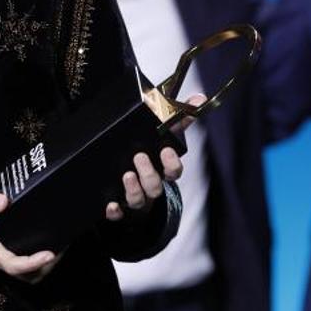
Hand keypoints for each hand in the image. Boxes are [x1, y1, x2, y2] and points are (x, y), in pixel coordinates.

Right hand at [0, 187, 58, 281]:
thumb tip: (5, 202)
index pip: (13, 264)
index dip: (33, 263)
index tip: (49, 253)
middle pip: (21, 274)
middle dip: (42, 268)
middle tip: (60, 251)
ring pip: (18, 271)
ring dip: (37, 266)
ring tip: (54, 249)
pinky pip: (13, 262)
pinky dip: (28, 260)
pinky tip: (37, 243)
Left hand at [104, 93, 203, 221]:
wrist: (127, 173)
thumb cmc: (150, 152)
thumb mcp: (162, 133)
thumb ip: (178, 117)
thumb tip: (199, 97)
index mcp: (162, 169)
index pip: (173, 171)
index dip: (172, 163)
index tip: (166, 151)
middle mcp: (151, 185)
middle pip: (155, 186)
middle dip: (149, 174)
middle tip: (139, 156)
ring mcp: (136, 197)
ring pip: (139, 200)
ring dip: (134, 190)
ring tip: (126, 174)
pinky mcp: (119, 206)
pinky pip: (118, 214)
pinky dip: (115, 211)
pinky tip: (111, 205)